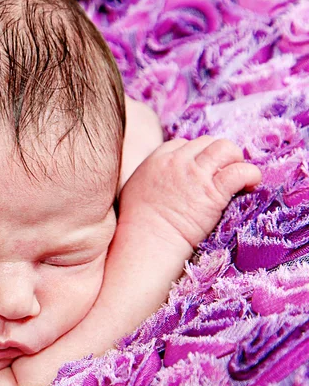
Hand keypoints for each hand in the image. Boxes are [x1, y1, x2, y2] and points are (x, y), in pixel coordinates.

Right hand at [119, 136, 261, 249]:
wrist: (146, 243)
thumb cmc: (137, 227)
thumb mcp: (134, 191)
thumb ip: (150, 179)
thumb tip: (162, 182)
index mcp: (155, 160)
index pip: (183, 144)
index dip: (195, 155)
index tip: (200, 170)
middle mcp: (176, 162)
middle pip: (206, 142)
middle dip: (216, 156)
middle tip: (221, 175)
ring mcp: (195, 175)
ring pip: (225, 148)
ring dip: (235, 159)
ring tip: (237, 177)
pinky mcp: (213, 192)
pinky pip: (240, 171)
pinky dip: (250, 174)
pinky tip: (250, 184)